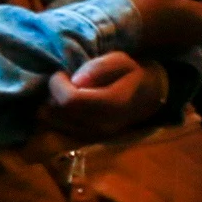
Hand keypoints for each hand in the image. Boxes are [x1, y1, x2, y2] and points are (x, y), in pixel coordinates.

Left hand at [40, 51, 164, 140]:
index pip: (70, 100)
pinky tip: (68, 105)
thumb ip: (99, 67)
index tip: (63, 73)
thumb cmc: (132, 74)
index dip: (58, 84)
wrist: (148, 97)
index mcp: (112, 104)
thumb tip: (76, 80)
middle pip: (57, 112)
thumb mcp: (121, 61)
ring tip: (67, 92)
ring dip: (53, 105)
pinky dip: (56, 116)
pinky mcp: (87, 140)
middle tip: (64, 82)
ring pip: (53, 122)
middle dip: (53, 93)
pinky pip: (58, 129)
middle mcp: (102, 125)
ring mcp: (94, 136)